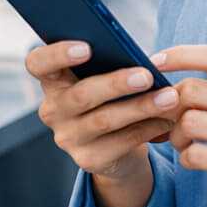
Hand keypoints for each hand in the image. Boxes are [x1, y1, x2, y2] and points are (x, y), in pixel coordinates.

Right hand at [25, 41, 179, 180]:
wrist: (117, 149)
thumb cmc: (112, 99)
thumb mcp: (104, 79)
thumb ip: (109, 65)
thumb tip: (138, 58)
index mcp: (52, 81)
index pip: (38, 63)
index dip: (57, 54)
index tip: (86, 47)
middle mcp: (53, 110)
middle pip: (80, 94)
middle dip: (116, 83)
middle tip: (146, 75)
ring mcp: (68, 137)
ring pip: (104, 119)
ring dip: (141, 107)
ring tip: (169, 97)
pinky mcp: (88, 160)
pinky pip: (121, 141)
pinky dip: (148, 128)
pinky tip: (168, 119)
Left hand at [155, 45, 206, 206]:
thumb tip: (184, 64)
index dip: (181, 54)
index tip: (156, 62)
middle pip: (192, 89)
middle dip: (170, 104)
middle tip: (168, 117)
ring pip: (189, 122)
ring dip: (175, 134)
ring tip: (182, 142)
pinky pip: (196, 155)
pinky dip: (185, 157)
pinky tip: (193, 158)